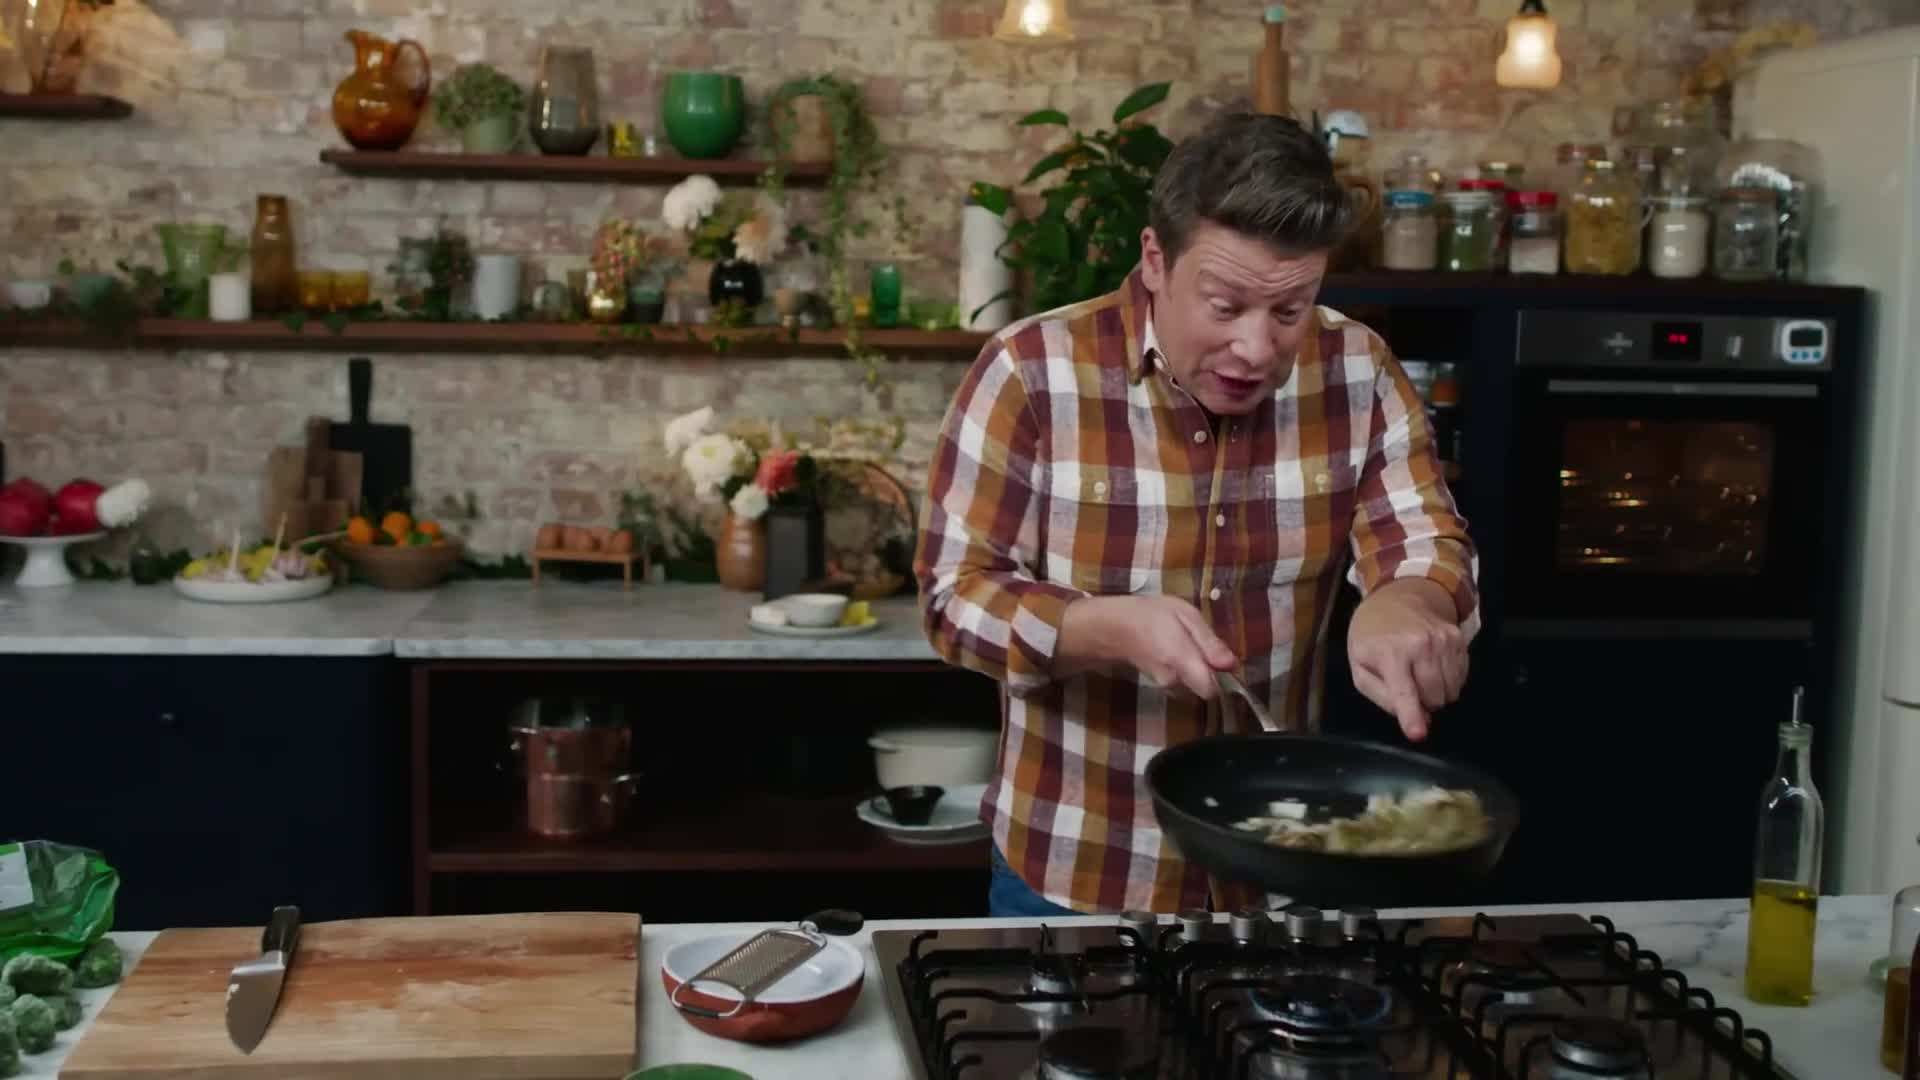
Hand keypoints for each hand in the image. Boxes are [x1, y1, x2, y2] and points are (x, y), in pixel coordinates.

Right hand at [1059, 594, 1238, 697]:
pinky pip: (1183, 681)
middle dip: (1209, 669)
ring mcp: (1166, 686)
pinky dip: (1184, 669)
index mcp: (1183, 662)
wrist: (1113, 627)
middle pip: (1205, 687)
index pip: (1213, 690)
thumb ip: (1209, 642)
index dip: (1223, 677)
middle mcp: (1175, 681)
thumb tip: (1232, 664)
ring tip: (1185, 643)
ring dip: (1196, 669)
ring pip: (1194, 684)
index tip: (1220, 659)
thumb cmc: (1150, 615)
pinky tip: (1174, 650)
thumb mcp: (1185, 615)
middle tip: (1199, 642)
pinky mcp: (1160, 685)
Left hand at [1347, 579, 1467, 741]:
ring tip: (1420, 674)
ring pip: (1451, 691)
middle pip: (1434, 698)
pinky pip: (1461, 677)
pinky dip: (1449, 679)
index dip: (1411, 717)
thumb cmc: (1371, 636)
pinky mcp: (1459, 638)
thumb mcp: (1360, 666)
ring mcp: (1444, 640)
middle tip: (1409, 686)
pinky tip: (1433, 666)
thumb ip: (1382, 696)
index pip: (1404, 692)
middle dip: (1423, 703)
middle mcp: (1421, 645)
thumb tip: (1413, 719)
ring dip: (1437, 692)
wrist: (1397, 597)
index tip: (1418, 734)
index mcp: (1390, 653)